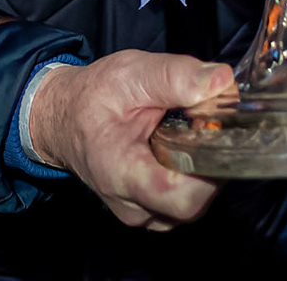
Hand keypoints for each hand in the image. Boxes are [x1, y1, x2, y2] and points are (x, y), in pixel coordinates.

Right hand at [26, 52, 229, 228]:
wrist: (65, 118)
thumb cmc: (92, 98)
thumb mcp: (130, 73)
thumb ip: (175, 76)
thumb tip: (221, 81)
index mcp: (121, 174)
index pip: (180, 197)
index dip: (211, 168)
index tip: (217, 131)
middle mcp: (131, 204)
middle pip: (193, 203)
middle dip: (211, 162)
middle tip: (206, 123)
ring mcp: (142, 212)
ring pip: (194, 203)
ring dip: (203, 168)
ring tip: (189, 131)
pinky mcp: (150, 209)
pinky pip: (184, 200)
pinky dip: (194, 174)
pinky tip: (184, 146)